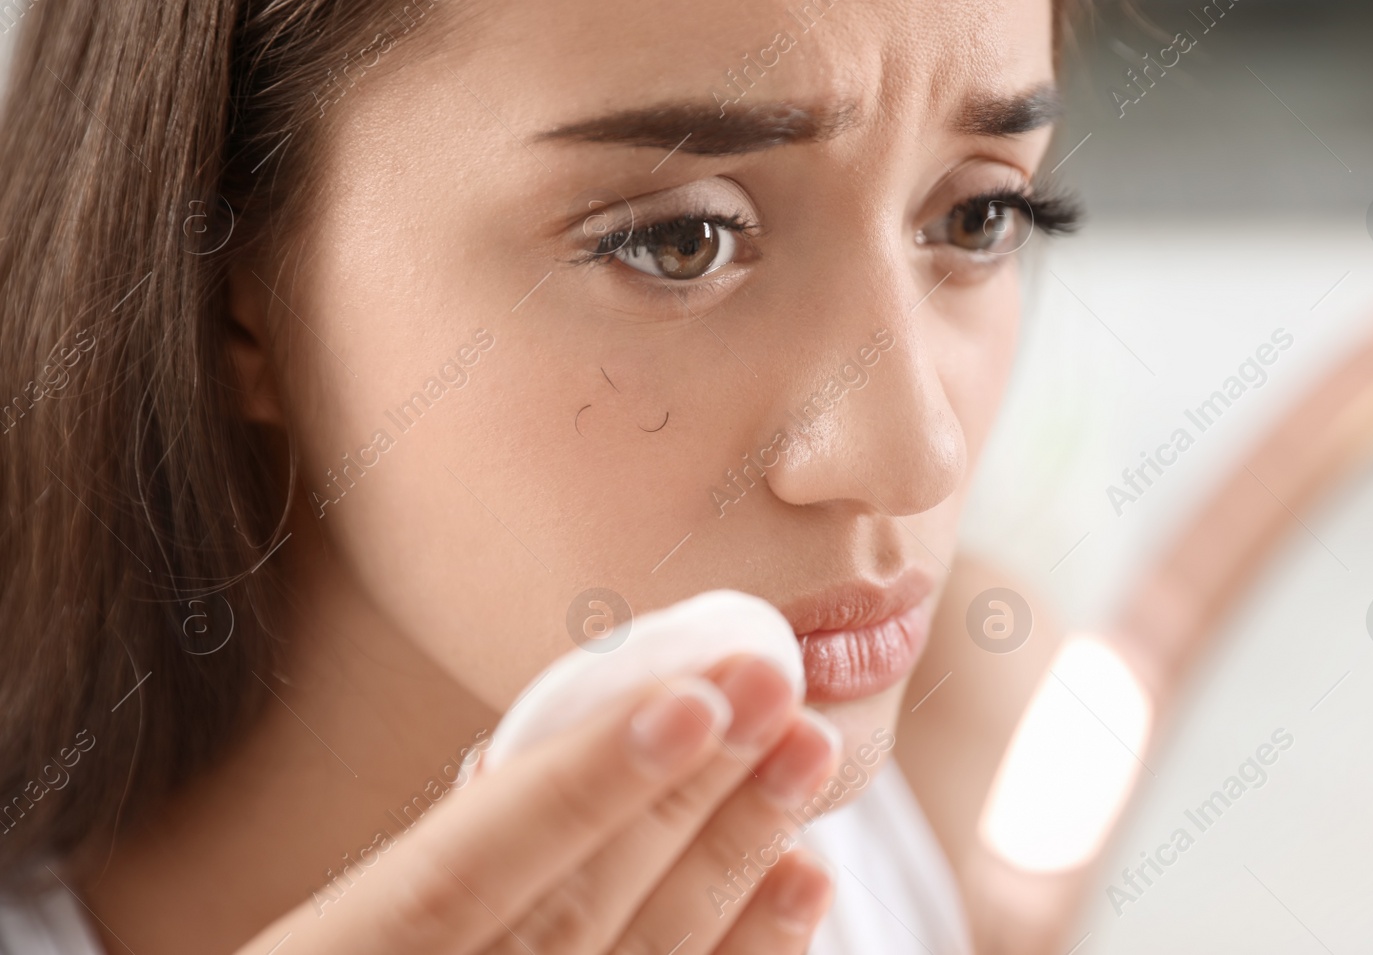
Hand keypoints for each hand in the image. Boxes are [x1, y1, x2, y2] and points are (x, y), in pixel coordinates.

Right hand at [234, 656, 838, 954]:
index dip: (575, 788)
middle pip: (572, 915)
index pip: (456, 875)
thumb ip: (420, 871)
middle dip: (685, 797)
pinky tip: (797, 879)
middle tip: (776, 687)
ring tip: (803, 759)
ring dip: (732, 864)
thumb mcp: (327, 934)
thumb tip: (531, 760)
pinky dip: (743, 954)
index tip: (689, 697)